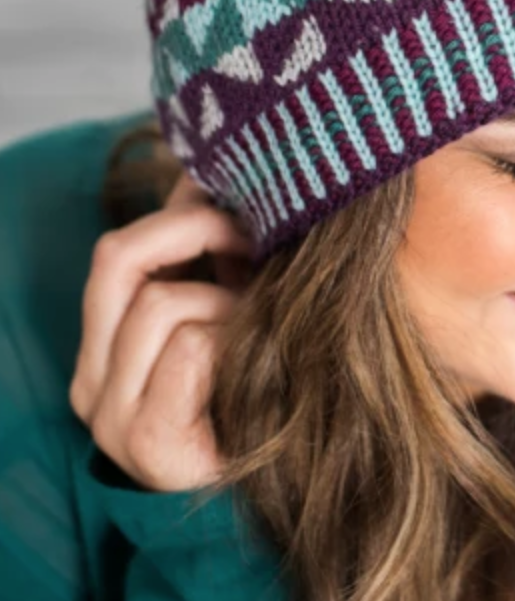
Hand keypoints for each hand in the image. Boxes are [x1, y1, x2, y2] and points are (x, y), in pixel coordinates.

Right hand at [69, 170, 255, 491]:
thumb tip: (214, 173)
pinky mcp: (148, 443)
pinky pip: (189, 348)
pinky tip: (253, 362)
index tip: (242, 206)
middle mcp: (91, 380)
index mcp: (104, 345)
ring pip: (162, 302)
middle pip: (119, 258)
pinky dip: (229, 343)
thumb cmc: (259, 385)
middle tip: (257, 238)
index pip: (117, 249)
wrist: (283, 480)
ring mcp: (112, 416)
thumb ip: (217, 250)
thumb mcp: (233, 305)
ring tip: (259, 323)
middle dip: (197, 233)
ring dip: (227, 301)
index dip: (184, 215)